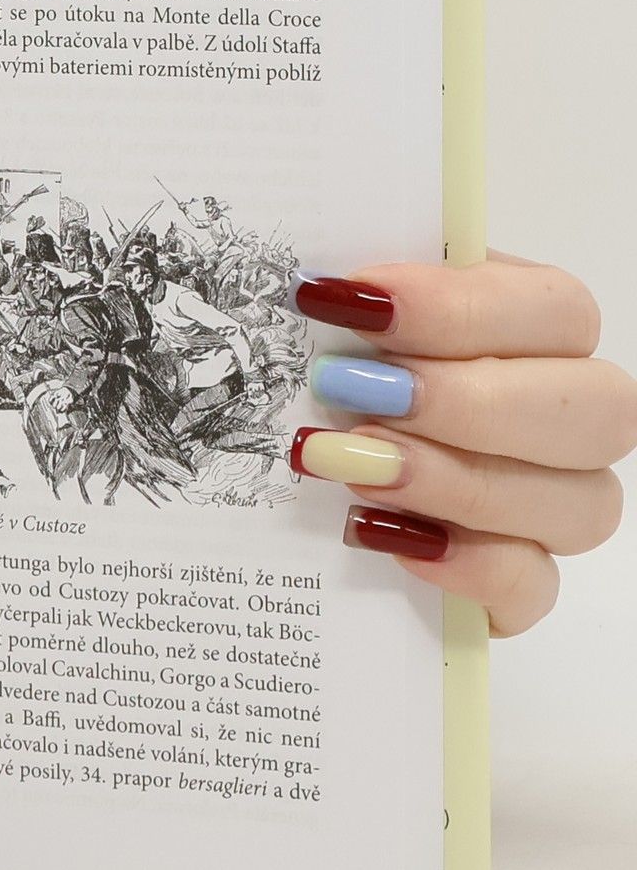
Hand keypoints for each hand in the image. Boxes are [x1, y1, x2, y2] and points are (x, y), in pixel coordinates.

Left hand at [290, 255, 636, 634]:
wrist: (270, 497)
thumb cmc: (322, 380)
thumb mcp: (331, 325)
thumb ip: (350, 298)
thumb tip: (321, 282)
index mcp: (530, 330)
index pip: (556, 310)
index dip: (460, 307)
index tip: (355, 304)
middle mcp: (563, 419)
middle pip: (599, 407)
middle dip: (469, 400)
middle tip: (356, 392)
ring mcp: (551, 507)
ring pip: (579, 503)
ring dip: (456, 480)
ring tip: (347, 464)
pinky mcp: (515, 584)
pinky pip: (532, 587)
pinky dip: (464, 565)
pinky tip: (379, 534)